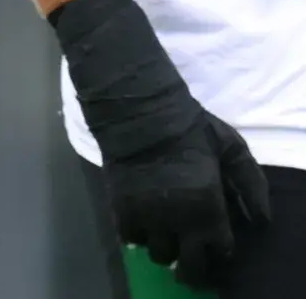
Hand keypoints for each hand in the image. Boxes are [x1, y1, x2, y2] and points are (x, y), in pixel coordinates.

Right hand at [55, 0, 268, 289]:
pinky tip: (144, 219)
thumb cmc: (190, 128)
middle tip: (190, 254)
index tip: (216, 241)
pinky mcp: (120, 210)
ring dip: (164, 246)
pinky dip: (138, 234)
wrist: (138, 113)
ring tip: (165, 231)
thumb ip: (251, 184)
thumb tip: (261, 220)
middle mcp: (178, 221)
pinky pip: (130, 239)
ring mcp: (147, 218)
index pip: (220, 252)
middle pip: (188, 268)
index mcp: (209, 208)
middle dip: (192, 266)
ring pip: (158, 255)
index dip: (219, 249)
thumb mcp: (232, 148)